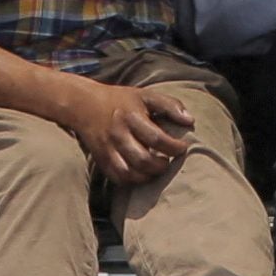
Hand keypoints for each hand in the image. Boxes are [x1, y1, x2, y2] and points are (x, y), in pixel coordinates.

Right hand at [68, 78, 196, 187]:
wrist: (85, 105)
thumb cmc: (121, 100)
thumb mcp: (145, 95)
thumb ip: (170, 105)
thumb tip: (190, 121)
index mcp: (131, 117)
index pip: (156, 138)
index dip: (173, 147)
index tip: (183, 148)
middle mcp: (118, 135)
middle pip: (143, 160)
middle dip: (162, 166)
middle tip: (169, 161)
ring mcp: (107, 150)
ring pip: (130, 173)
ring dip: (148, 176)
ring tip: (157, 168)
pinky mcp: (101, 160)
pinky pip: (118, 178)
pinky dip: (133, 180)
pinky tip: (142, 173)